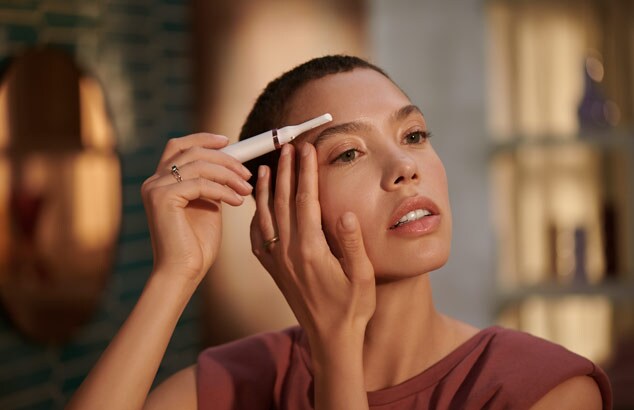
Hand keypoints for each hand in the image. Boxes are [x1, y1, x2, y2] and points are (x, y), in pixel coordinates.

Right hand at [141, 133, 252, 283]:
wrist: (183, 272)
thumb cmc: (197, 244)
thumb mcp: (208, 205)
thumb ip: (210, 184)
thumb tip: (229, 164)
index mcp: (161, 181)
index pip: (179, 146)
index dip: (203, 139)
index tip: (228, 141)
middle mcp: (154, 182)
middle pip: (192, 152)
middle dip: (224, 159)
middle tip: (247, 173)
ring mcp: (155, 188)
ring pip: (199, 165)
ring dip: (228, 175)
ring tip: (247, 190)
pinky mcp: (162, 198)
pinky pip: (200, 184)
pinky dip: (222, 190)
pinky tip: (238, 202)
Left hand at [250, 143, 375, 345]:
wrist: (330, 337)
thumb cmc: (352, 306)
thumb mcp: (363, 276)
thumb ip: (353, 244)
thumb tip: (347, 212)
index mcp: (311, 250)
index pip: (305, 200)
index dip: (305, 172)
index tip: (307, 149)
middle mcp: (288, 252)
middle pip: (281, 201)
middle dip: (284, 170)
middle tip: (286, 146)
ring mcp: (277, 261)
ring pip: (265, 216)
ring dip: (264, 188)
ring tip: (265, 165)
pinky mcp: (272, 269)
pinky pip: (257, 237)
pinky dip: (255, 215)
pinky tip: (256, 204)